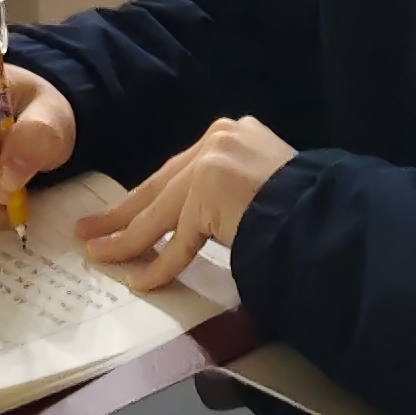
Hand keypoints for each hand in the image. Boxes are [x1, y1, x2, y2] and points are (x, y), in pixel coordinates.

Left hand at [77, 117, 297, 290]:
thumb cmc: (301, 206)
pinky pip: (178, 242)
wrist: (327, 213)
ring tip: (97, 254)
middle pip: (158, 188)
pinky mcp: (208, 195)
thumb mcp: (258, 182)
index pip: (176, 173)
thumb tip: (195, 214)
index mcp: (229, 134)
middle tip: (88, 232)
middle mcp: (217, 140)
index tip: (117, 215)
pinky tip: (138, 281)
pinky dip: (158, 264)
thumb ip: (225, 187)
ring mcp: (210, 164)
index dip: (143, 198)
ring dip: (125, 240)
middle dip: (120, 215)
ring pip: (160, 214)